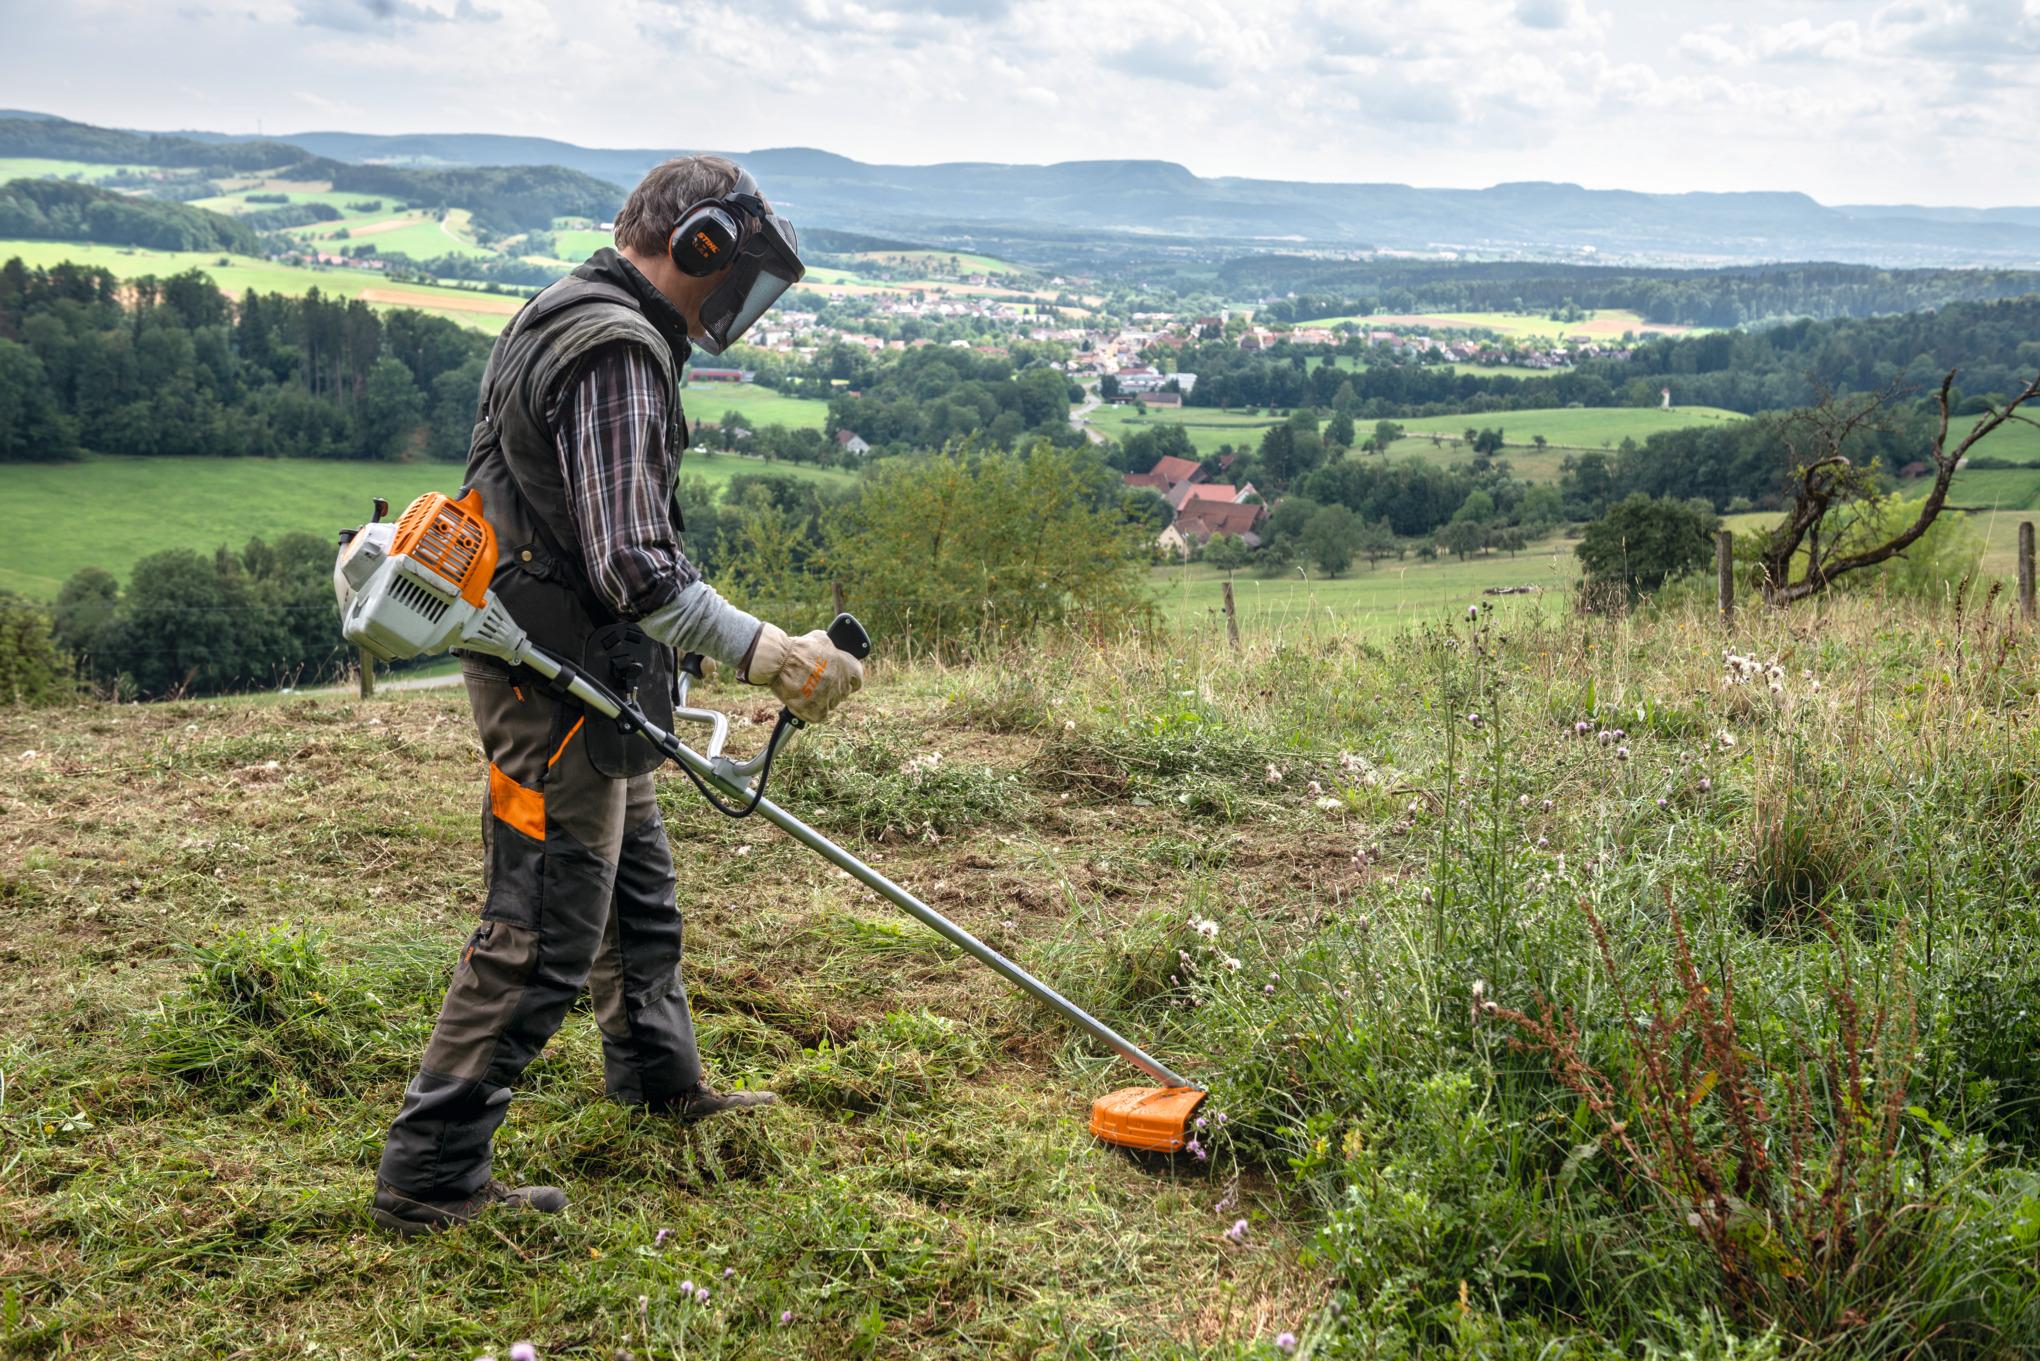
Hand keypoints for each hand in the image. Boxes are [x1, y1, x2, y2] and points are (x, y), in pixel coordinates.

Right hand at [743, 623, 862, 723]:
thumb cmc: (799, 648)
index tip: (839, 679)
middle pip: (842, 693)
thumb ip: (830, 648)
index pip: (857, 679)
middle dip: (831, 689)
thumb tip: (829, 648)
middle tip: (816, 684)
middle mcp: (843, 684)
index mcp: (849, 667)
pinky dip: (808, 711)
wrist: (781, 660)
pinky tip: (800, 701)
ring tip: (804, 690)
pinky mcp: (818, 712)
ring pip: (829, 705)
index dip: (848, 680)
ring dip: (819, 700)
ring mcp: (831, 699)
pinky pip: (817, 716)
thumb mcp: (821, 640)